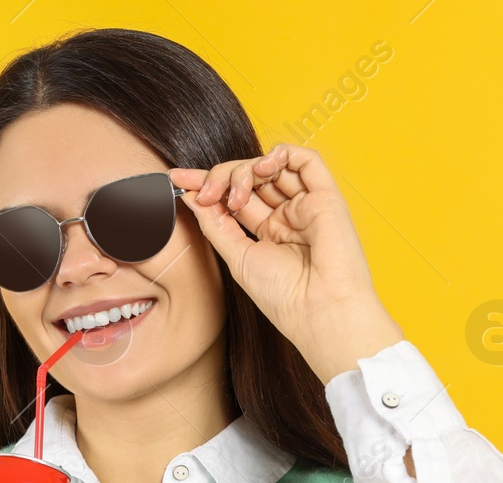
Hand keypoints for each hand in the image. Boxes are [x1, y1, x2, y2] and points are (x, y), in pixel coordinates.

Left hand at [168, 144, 403, 382]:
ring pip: (271, 166)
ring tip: (235, 193)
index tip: (176, 179)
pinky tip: (263, 167)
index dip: (205, 184)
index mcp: (266, 232)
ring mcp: (305, 204)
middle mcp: (286, 216)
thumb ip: (215, 225)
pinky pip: (306, 160)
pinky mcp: (326, 196)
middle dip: (220, 177)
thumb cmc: (282, 295)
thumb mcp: (237, 257)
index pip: (233, 198)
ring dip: (245, 169)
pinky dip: (281, 154)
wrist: (318, 309)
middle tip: (206, 194)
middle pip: (249, 179)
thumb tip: (191, 196)